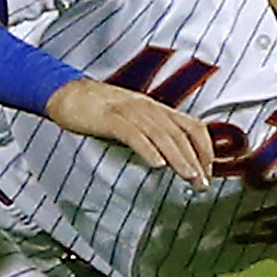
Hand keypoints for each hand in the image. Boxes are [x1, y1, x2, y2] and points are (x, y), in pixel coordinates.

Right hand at [45, 79, 214, 189]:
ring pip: (161, 135)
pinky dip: (147, 149)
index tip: (208, 171)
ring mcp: (130, 111)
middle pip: (180, 134)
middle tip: (203, 183)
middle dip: (195, 160)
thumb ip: (152, 134)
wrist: (67, 93)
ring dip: (178, 158)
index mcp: (157, 109)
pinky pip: (133, 134)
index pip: (192, 126)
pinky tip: (157, 164)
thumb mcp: (134, 120)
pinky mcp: (110, 117)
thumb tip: (172, 158)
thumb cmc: (100, 110)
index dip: (205, 149)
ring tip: (188, 177)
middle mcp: (148, 108)